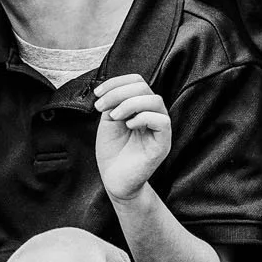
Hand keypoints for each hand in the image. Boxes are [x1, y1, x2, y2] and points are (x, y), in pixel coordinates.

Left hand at [92, 74, 172, 200]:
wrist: (114, 179)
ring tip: (114, 117)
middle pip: (144, 88)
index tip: (98, 93)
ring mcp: (159, 129)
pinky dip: (143, 118)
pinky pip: (162, 121)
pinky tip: (129, 125)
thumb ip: (113, 103)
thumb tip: (114, 90)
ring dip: (129, 104)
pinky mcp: (163, 143)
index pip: (137, 82)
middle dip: (118, 93)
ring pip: (155, 101)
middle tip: (102, 107)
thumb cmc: (113, 152)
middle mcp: (152, 114)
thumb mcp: (108, 121)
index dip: (117, 82)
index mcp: (140, 107)